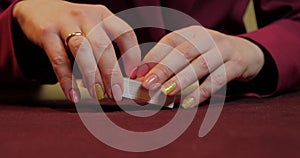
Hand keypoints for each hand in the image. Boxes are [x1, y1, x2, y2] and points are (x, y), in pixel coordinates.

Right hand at [13, 0, 140, 101]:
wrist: (38, 8)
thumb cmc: (72, 24)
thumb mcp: (93, 27)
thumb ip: (106, 46)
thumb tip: (118, 79)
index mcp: (103, 16)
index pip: (125, 33)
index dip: (132, 55)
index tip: (133, 74)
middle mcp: (87, 17)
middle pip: (103, 47)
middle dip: (111, 74)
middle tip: (116, 94)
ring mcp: (66, 23)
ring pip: (82, 51)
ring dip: (92, 76)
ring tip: (97, 94)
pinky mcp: (47, 33)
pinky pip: (59, 60)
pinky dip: (67, 80)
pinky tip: (73, 95)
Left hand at [137, 25, 263, 107]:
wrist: (246, 53)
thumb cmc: (211, 56)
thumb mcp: (192, 54)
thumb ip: (170, 64)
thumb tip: (143, 80)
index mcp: (192, 33)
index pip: (169, 42)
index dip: (152, 59)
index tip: (138, 76)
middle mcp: (207, 37)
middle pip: (183, 52)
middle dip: (163, 69)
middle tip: (147, 85)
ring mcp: (223, 49)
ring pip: (200, 65)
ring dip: (181, 81)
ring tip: (166, 93)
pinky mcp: (237, 64)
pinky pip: (218, 79)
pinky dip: (203, 92)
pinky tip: (189, 102)